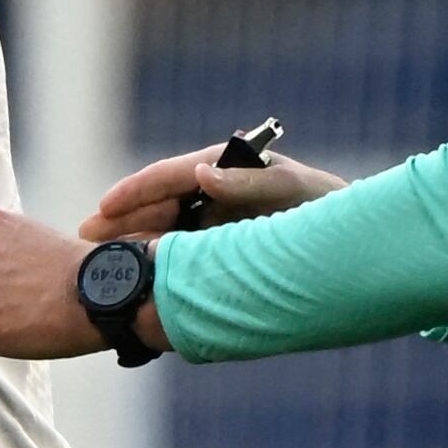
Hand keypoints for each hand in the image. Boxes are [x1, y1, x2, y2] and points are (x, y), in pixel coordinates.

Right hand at [85, 144, 349, 241]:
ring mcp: (221, 222)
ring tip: (98, 262)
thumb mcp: (297, 193)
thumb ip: (252, 183)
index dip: (134, 193)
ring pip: (166, 231)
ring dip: (133, 244)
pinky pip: (184, 254)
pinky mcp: (225, 248)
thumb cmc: (333, 212)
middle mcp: (221, 194)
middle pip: (160, 205)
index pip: (172, 177)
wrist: (364, 248)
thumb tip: (203, 172)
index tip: (102, 209)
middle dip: (122, 221)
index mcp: (232, 170)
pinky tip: (135, 278)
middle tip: (83, 240)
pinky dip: (158, 263)